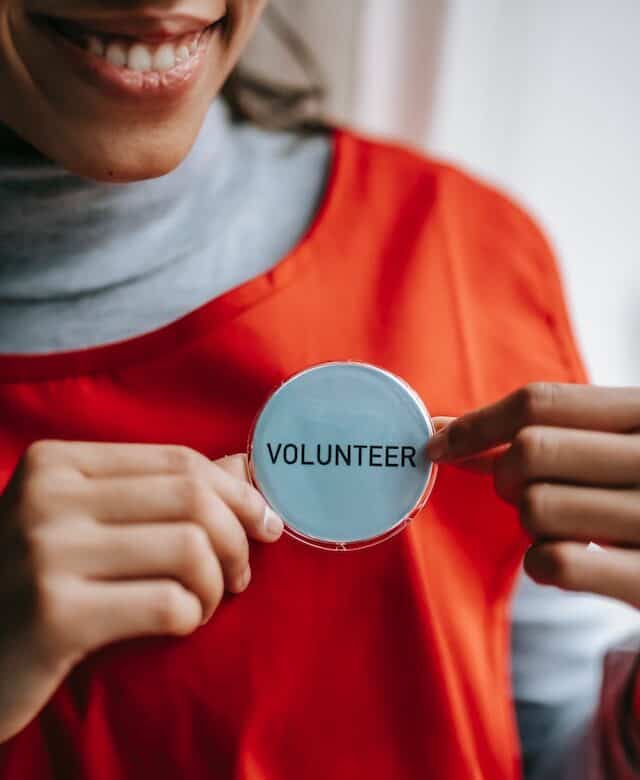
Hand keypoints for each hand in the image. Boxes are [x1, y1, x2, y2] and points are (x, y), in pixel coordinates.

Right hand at [0, 440, 282, 742]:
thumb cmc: (33, 580)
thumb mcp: (81, 520)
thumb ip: (158, 490)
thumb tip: (244, 466)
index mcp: (56, 462)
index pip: (179, 461)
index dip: (237, 492)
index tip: (264, 522)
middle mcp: (48, 497)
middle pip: (192, 499)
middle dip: (237, 538)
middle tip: (239, 573)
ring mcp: (47, 554)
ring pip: (190, 548)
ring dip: (217, 584)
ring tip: (205, 602)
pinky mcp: (55, 617)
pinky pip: (168, 604)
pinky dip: (192, 616)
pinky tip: (179, 624)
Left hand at [427, 383, 639, 607]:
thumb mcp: (615, 444)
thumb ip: (546, 432)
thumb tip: (443, 433)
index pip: (541, 401)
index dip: (476, 423)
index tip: (438, 443)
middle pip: (530, 452)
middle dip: (504, 475)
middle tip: (520, 489)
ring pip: (535, 507)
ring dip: (528, 522)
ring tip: (560, 526)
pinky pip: (553, 562)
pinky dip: (540, 563)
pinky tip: (564, 560)